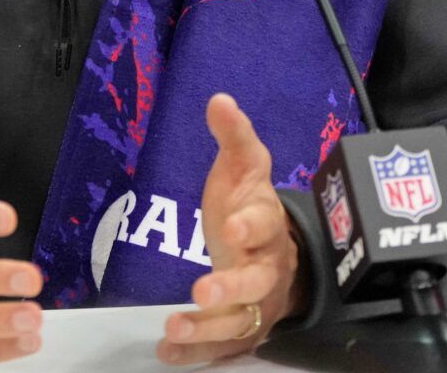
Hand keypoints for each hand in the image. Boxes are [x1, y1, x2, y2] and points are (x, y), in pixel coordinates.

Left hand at [157, 93, 307, 364]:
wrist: (277, 253)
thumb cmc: (251, 206)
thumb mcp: (244, 167)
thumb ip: (233, 136)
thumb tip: (219, 100)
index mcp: (267, 225)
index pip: (263, 225)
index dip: (250, 227)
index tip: (232, 228)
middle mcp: (266, 268)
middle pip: (255, 282)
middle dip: (231, 287)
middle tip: (202, 290)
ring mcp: (256, 304)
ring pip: (239, 322)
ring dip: (208, 328)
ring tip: (174, 328)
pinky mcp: (242, 329)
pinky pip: (223, 347)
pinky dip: (197, 353)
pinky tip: (169, 353)